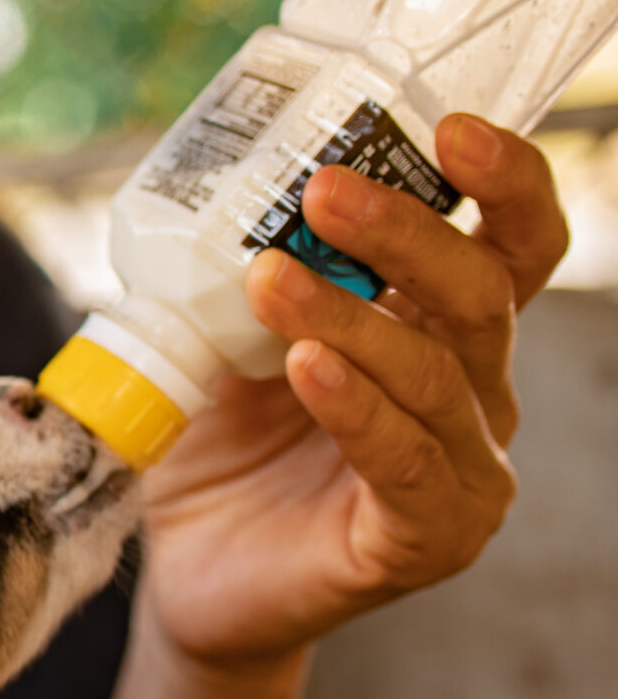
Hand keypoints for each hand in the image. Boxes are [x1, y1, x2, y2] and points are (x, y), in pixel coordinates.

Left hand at [140, 115, 566, 666]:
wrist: (189, 572)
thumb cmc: (218, 444)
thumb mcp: (223, 337)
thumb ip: (243, 266)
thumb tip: (217, 172)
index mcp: (442, 330)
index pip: (510, 245)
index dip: (502, 182)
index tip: (447, 126)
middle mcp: (473, 392)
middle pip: (479, 294)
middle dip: (406, 233)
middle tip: (324, 187)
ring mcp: (463, 468)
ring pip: (433, 373)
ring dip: (351, 314)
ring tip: (270, 277)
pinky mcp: (428, 537)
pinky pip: (407, 463)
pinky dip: (357, 408)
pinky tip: (307, 367)